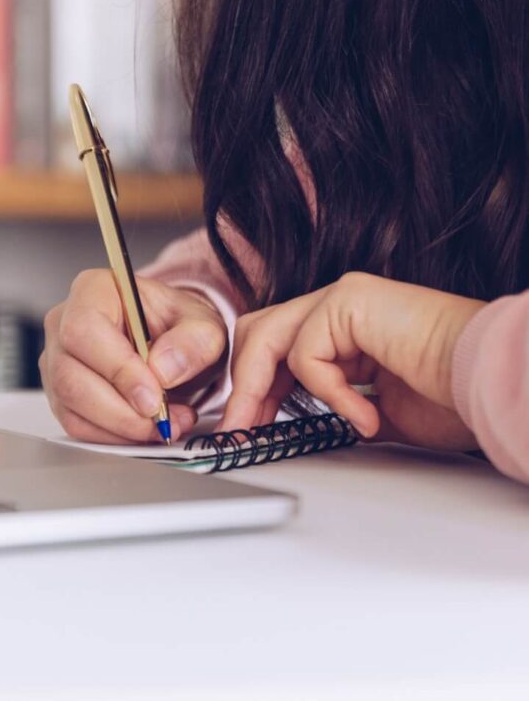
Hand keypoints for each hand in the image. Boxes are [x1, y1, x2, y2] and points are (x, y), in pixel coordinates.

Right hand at [40, 269, 227, 443]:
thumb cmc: (179, 325)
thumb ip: (194, 341)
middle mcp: (64, 322)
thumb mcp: (204, 325)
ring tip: (166, 424)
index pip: (86, 330)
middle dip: (121, 410)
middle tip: (164, 420)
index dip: (117, 369)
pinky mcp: (60, 393)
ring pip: (71, 406)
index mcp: (94, 290)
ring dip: (121, 426)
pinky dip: (114, 435)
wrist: (172, 341)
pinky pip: (77, 424)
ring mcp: (57, 359)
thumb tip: (163, 369)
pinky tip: (146, 427)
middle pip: (70, 375)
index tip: (154, 397)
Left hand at [222, 272, 485, 449]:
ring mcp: (342, 297)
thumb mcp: (378, 413)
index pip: (277, 349)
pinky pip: (307, 353)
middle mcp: (338, 306)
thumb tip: (303, 431)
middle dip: (244, 386)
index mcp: (344, 329)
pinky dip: (327, 392)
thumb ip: (337, 411)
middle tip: (239, 432)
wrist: (490, 381)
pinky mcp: (350, 300)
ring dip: (257, 390)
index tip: (245, 430)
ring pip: (266, 336)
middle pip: (258, 333)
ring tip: (261, 430)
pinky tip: (364, 417)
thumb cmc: (452, 395)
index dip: (255, 389)